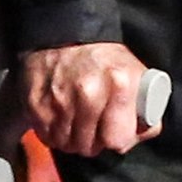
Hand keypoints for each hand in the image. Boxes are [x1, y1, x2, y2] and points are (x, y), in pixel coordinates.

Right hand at [17, 43, 161, 158]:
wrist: (65, 34)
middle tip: (93, 129)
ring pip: (66, 145)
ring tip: (75, 123)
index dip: (116, 140)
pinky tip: (59, 119)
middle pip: (89, 147)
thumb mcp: (136, 75)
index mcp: (120, 85)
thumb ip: (146, 109)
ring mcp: (60, 99)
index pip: (118, 140)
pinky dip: (52, 133)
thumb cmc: (103, 59)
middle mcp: (89, 93)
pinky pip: (45, 137)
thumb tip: (141, 135)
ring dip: (71, 140)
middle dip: (93, 143)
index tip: (113, 133)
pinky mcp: (36, 103)